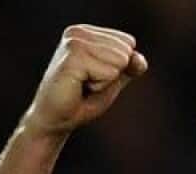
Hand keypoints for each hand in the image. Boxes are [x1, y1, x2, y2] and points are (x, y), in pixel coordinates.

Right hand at [23, 25, 147, 136]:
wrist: (57, 119)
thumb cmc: (83, 99)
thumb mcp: (114, 79)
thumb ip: (130, 66)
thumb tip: (139, 59)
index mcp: (86, 32)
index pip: (128, 42)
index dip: (119, 66)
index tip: (94, 76)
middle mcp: (78, 32)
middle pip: (125, 51)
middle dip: (112, 74)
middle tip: (88, 83)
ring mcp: (73, 43)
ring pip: (120, 61)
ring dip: (105, 81)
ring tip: (83, 85)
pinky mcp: (72, 58)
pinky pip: (110, 73)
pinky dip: (100, 86)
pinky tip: (79, 87)